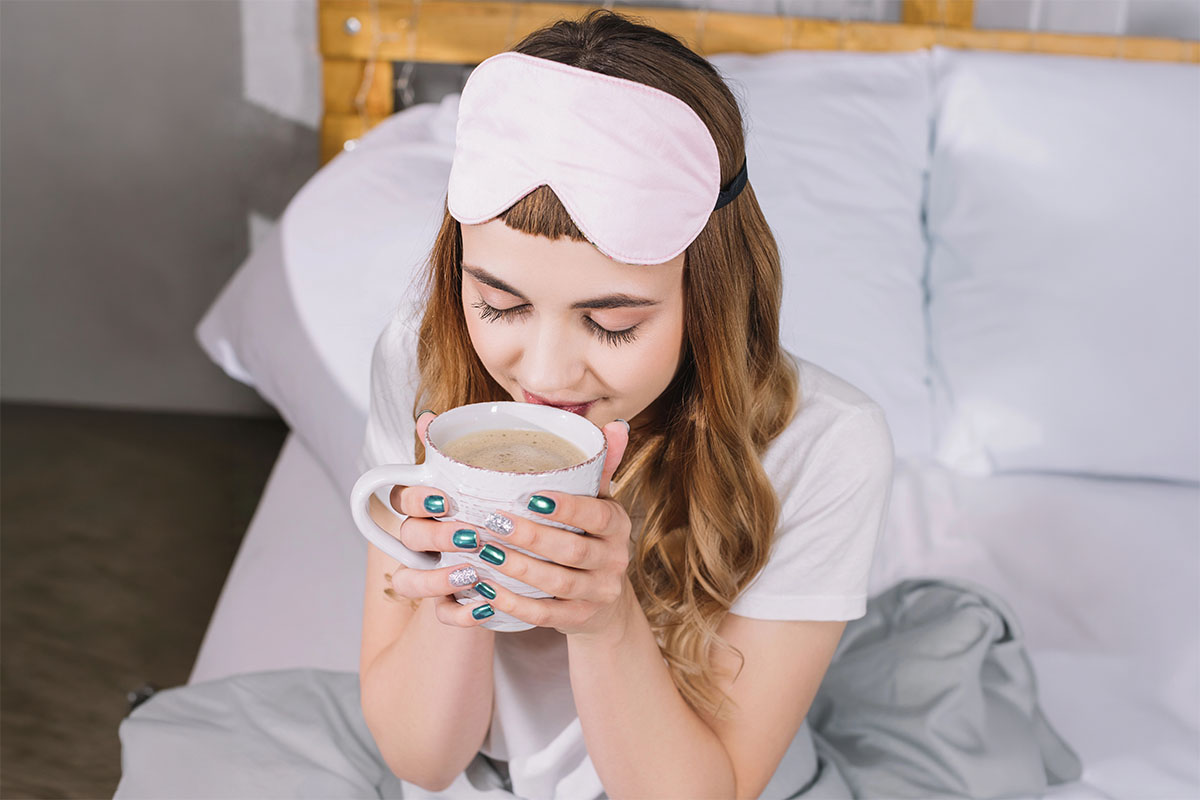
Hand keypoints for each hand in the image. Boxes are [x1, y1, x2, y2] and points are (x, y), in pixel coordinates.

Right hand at [381, 410, 498, 625]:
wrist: (529, 567)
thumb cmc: (502, 514)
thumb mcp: (492, 481)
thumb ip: (466, 452)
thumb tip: (429, 417)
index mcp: (430, 506)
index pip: (403, 497)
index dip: (417, 499)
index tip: (446, 499)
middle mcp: (422, 541)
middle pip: (407, 536)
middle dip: (435, 535)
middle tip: (470, 535)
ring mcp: (431, 574)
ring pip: (409, 580)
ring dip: (436, 578)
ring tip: (473, 574)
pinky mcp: (447, 606)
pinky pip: (441, 616)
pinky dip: (459, 615)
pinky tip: (483, 609)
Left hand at [461, 420, 634, 638]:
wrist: (604, 599)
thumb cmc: (589, 534)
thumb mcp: (597, 499)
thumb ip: (598, 463)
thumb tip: (614, 424)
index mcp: (617, 523)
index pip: (597, 513)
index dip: (567, 507)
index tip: (531, 496)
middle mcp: (614, 559)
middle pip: (573, 550)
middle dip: (531, 537)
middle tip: (493, 523)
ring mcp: (599, 592)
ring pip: (558, 584)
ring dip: (518, 569)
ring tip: (484, 553)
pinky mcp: (580, 619)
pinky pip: (545, 615)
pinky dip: (514, 604)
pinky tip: (486, 590)